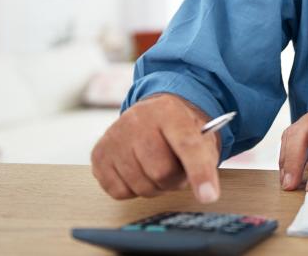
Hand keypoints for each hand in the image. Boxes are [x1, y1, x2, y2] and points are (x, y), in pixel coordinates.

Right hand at [91, 93, 221, 201]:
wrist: (152, 115)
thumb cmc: (179, 131)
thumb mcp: (200, 136)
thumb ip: (205, 161)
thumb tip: (205, 192)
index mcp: (170, 112)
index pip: (187, 145)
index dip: (199, 173)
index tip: (208, 196)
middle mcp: (138, 119)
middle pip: (161, 172)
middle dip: (173, 180)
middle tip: (176, 169)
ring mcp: (115, 136)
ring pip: (141, 185)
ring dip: (154, 186)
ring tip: (157, 168)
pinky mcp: (99, 153)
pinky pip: (119, 191)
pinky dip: (132, 189)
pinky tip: (137, 170)